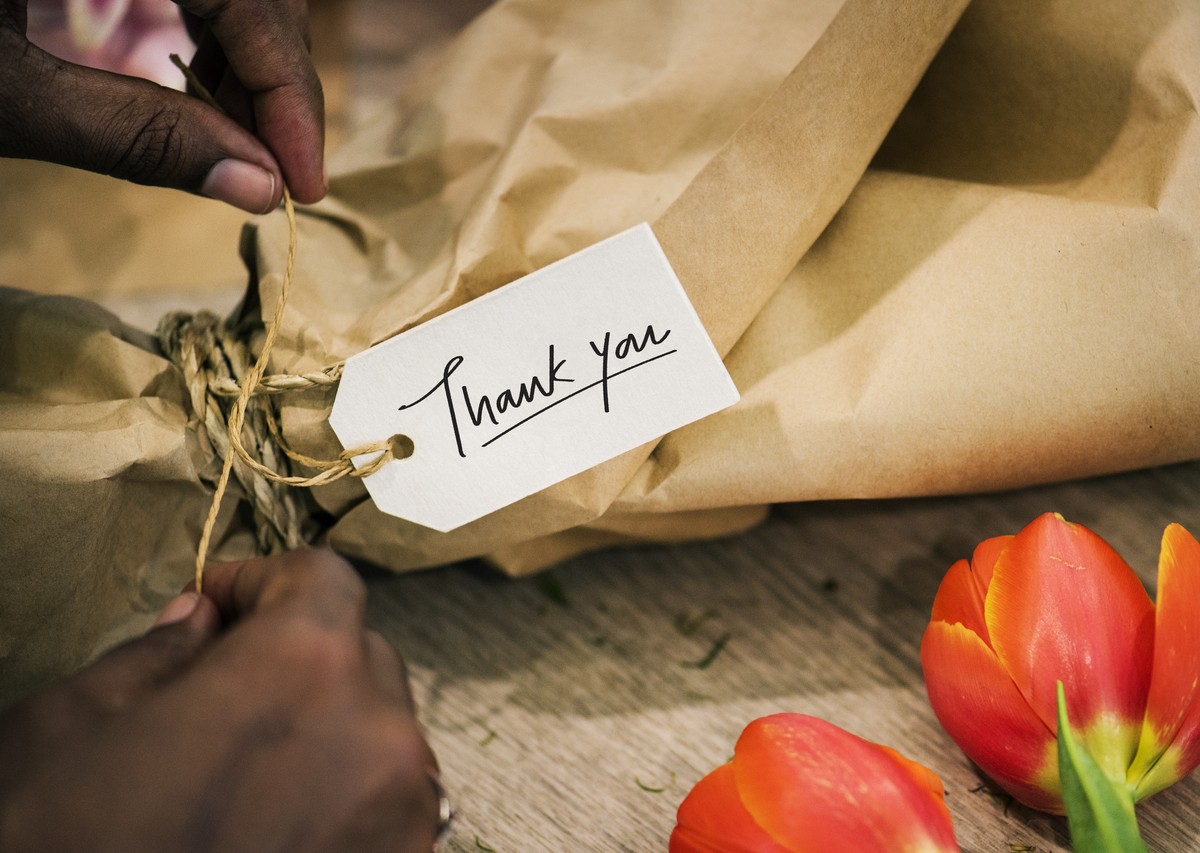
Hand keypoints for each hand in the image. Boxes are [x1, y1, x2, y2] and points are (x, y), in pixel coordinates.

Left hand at [0, 0, 324, 212]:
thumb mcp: (4, 97)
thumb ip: (129, 133)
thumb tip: (254, 187)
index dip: (289, 91)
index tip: (302, 181)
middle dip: (276, 81)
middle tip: (272, 173)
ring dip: (249, 59)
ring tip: (235, 142)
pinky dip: (211, 28)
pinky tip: (200, 87)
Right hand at [0, 549, 441, 852]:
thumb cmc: (60, 852)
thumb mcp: (70, 728)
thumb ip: (155, 653)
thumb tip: (199, 623)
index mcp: (304, 669)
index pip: (323, 579)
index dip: (263, 581)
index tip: (220, 606)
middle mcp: (379, 735)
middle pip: (358, 654)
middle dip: (295, 654)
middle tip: (219, 685)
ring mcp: (405, 817)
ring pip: (379, 731)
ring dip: (322, 727)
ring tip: (240, 768)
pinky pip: (385, 803)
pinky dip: (341, 793)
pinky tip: (270, 820)